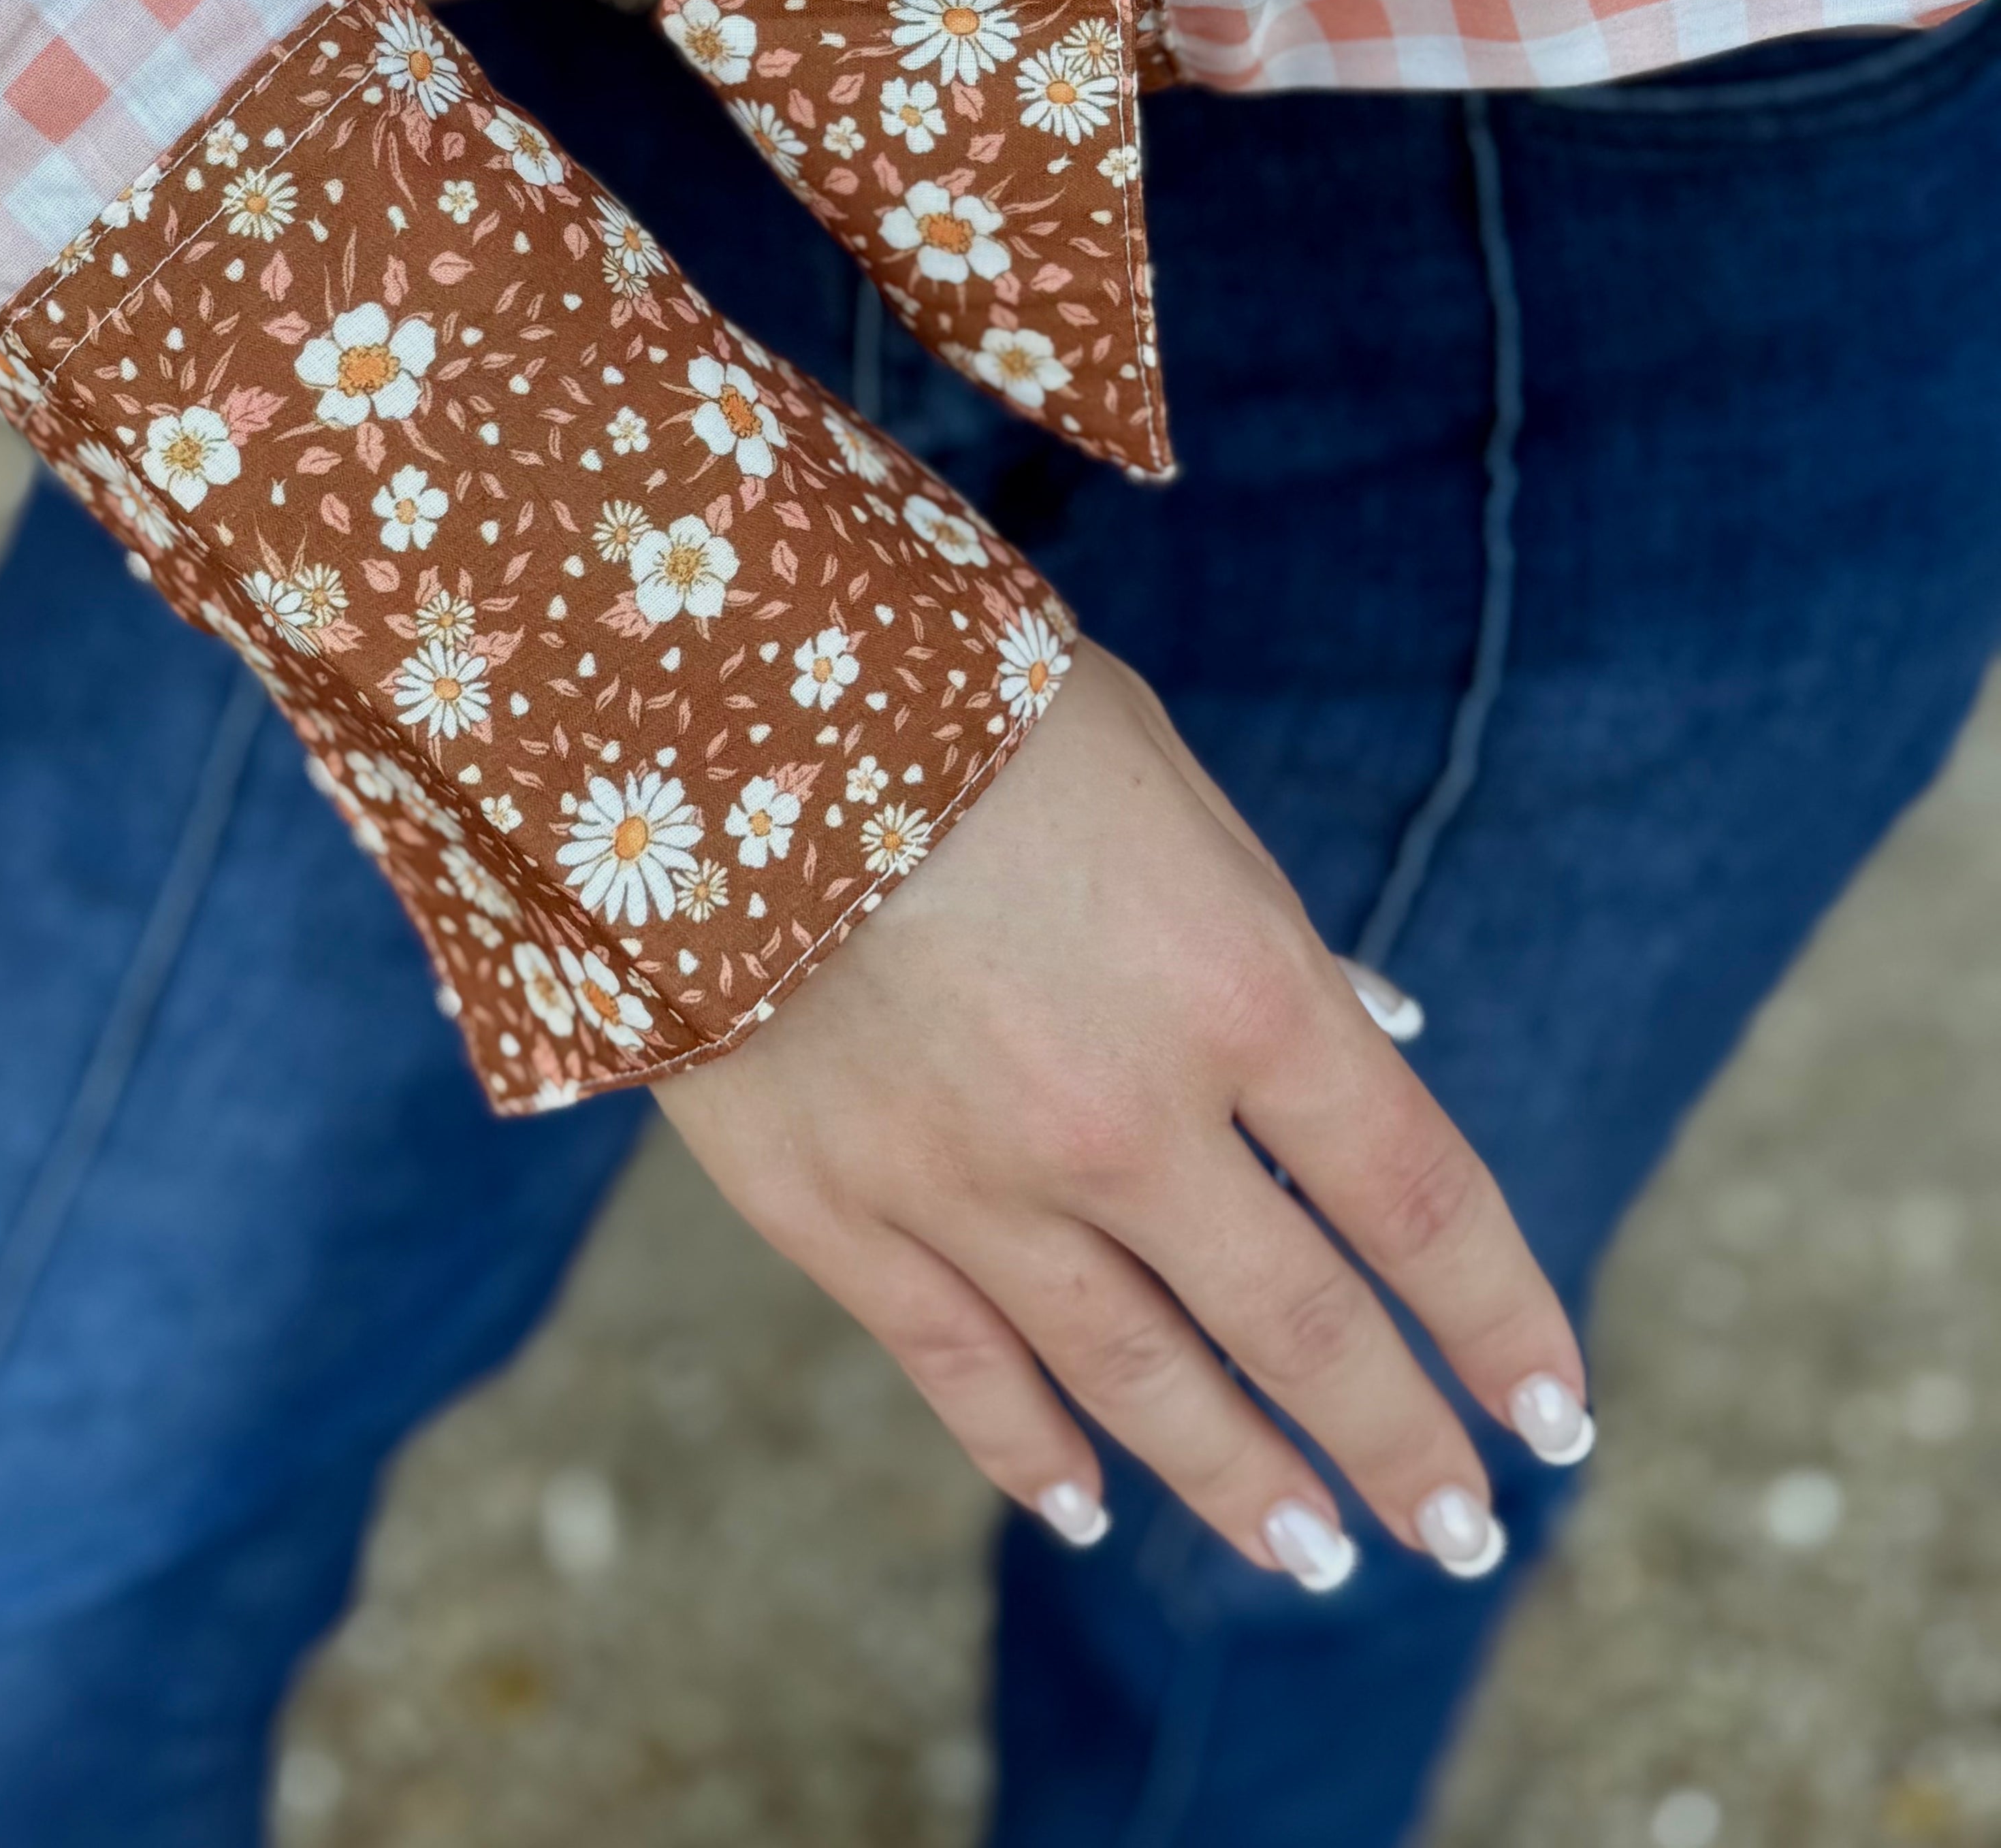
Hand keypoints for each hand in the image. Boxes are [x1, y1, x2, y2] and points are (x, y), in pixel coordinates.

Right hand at [661, 640, 1587, 1583]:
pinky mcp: (839, 1211)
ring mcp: (976, 1185)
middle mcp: (1129, 1120)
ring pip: (1143, 1384)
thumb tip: (1375, 1034)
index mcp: (1237, 989)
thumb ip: (1267, 925)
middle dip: (1397, 1443)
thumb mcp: (1163, 777)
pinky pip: (961, 1368)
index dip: (1500, 1319)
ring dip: (1243, 1483)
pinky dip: (1032, 1452)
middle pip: (1303, 1327)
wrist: (710, 709)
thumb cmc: (966, 708)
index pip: (1417, 1200)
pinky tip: (1088, 1503)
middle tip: (1456, 1529)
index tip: (1553, 1412)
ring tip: (1314, 1555)